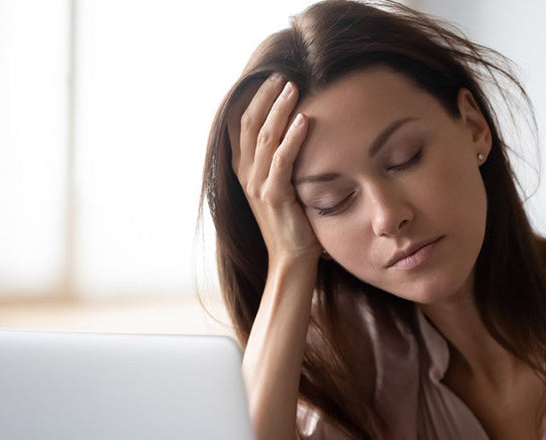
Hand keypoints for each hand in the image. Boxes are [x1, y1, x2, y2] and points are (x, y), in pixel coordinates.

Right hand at [228, 73, 318, 269]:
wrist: (290, 258)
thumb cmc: (291, 221)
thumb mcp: (280, 184)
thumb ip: (279, 160)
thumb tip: (294, 131)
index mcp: (244, 169)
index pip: (241, 125)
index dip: (253, 99)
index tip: (269, 78)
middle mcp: (246, 174)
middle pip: (249, 124)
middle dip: (265, 97)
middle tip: (282, 76)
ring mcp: (257, 185)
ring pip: (264, 137)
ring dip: (279, 110)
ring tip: (293, 88)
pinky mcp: (274, 196)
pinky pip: (281, 161)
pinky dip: (292, 138)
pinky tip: (304, 120)